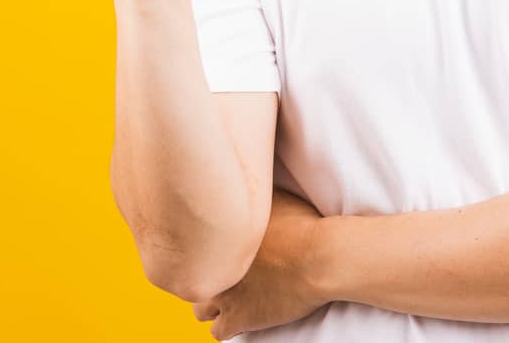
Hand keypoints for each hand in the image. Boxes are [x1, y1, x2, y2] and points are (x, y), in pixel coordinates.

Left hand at [192, 188, 331, 339]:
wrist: (317, 256)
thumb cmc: (301, 223)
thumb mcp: (271, 197)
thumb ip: (249, 196)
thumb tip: (243, 180)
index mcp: (217, 236)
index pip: (191, 243)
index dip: (206, 247)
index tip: (217, 248)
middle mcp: (213, 265)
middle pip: (192, 276)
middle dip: (207, 275)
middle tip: (222, 272)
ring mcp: (224, 295)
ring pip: (199, 309)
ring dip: (213, 304)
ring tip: (230, 297)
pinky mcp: (240, 318)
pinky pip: (218, 332)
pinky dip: (228, 327)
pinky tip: (242, 317)